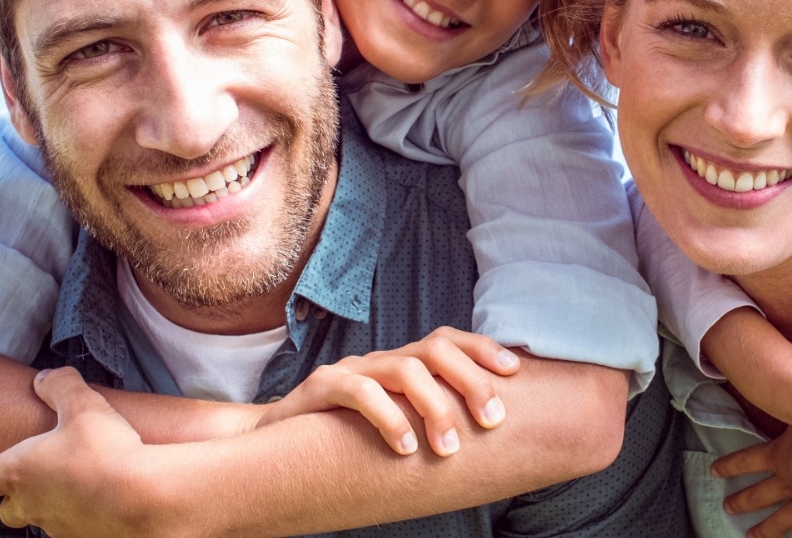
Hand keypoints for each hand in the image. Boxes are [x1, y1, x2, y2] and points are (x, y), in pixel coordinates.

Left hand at [0, 367, 170, 537]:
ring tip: (72, 484)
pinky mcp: (86, 537)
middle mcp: (30, 505)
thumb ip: (59, 386)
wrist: (142, 497)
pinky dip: (79, 512)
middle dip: (9, 497)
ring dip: (49, 503)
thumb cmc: (103, 450)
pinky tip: (100, 497)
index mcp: (15, 473)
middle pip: (5, 510)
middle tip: (21, 481)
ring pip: (41, 518)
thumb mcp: (81, 404)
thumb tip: (45, 377)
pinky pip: (74, 525)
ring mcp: (58, 526)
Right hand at [260, 326, 519, 455]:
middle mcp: (383, 361)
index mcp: (405, 364)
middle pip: (435, 349)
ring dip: (434, 407)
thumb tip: (494, 435)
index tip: (515, 372)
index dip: (483, 350)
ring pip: (403, 369)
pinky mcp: (321, 387)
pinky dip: (389, 419)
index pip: (449, 341)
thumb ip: (433, 422)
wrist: (277, 446)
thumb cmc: (350, 441)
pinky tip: (405, 449)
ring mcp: (352, 370)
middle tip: (492, 420)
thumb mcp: (400, 426)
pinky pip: (360, 392)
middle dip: (470, 381)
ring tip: (448, 448)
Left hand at [712, 423, 791, 537]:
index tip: (715, 471)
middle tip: (727, 506)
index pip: (749, 459)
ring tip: (751, 536)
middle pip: (761, 493)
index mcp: (783, 456)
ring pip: (782, 519)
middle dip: (743, 500)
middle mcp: (790, 482)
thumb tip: (790, 380)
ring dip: (765, 529)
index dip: (731, 465)